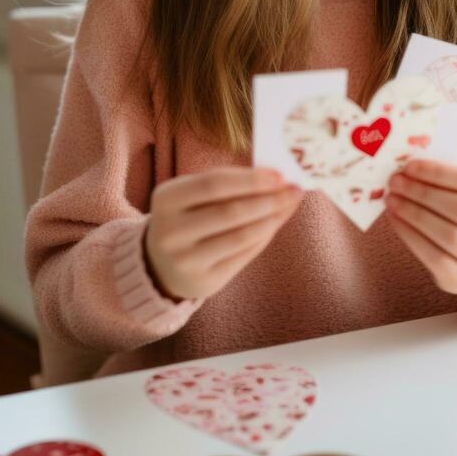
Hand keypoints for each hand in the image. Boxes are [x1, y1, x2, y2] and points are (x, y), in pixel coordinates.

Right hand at [144, 166, 303, 300]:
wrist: (161, 264)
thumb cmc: (187, 216)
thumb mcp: (192, 194)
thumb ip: (228, 183)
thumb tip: (276, 177)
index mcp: (166, 199)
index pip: (214, 184)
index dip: (250, 179)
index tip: (280, 174)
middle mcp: (170, 232)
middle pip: (230, 211)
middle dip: (269, 199)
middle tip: (295, 189)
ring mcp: (186, 260)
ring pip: (241, 236)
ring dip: (272, 218)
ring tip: (290, 204)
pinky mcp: (204, 281)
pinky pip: (244, 255)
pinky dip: (264, 236)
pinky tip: (275, 223)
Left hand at [384, 158, 456, 294]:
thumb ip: (443, 180)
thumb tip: (406, 168)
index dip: (437, 172)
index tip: (409, 166)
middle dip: (422, 192)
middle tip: (395, 182)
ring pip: (448, 234)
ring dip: (414, 213)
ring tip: (392, 199)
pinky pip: (433, 257)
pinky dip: (410, 235)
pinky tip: (395, 220)